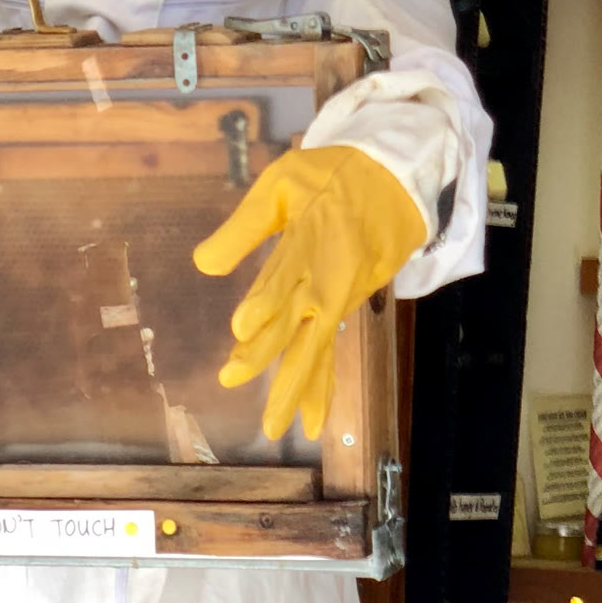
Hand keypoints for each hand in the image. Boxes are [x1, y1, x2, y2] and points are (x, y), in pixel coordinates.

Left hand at [192, 145, 424, 440]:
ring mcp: (339, 297)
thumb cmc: (332, 176)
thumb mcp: (285, 182)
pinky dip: (321, 386)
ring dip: (295, 387)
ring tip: (276, 426)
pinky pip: (331, 351)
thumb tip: (203, 265)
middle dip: (266, 353)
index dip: (264, 303)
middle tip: (231, 378)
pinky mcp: (347, 307)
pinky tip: (312, 420)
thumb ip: (246, 224)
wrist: (398, 179)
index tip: (240, 328)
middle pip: (296, 321)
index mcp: (309, 241)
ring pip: (316, 347)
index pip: (283, 277)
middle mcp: (326, 278)